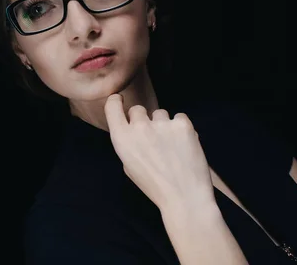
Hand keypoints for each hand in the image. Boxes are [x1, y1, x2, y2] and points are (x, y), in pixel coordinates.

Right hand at [104, 94, 214, 212]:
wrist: (184, 197)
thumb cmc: (154, 186)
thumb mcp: (128, 166)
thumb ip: (127, 143)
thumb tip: (133, 129)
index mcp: (122, 138)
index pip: (112, 106)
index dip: (116, 101)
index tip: (120, 100)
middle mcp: (139, 126)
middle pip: (137, 109)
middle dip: (143, 119)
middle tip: (152, 137)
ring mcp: (162, 123)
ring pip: (160, 113)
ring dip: (163, 124)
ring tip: (171, 146)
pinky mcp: (182, 124)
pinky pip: (179, 117)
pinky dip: (181, 128)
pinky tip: (184, 144)